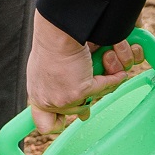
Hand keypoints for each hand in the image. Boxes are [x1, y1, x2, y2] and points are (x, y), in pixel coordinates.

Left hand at [26, 11, 135, 137]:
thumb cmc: (55, 42)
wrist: (58, 31)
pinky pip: (103, 88)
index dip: (59, 123)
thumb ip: (60, 90)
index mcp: (38, 94)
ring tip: (98, 66)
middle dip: (87, 96)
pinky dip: (112, 78)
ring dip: (98, 85)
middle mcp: (47, 100)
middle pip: (76, 111)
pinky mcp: (79, 91)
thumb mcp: (49, 71)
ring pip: (91, 100)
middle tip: (92, 79)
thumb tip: (85, 117)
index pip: (45, 124)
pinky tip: (117, 72)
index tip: (72, 117)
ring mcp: (63, 99)